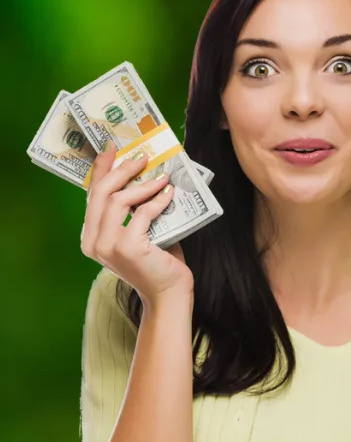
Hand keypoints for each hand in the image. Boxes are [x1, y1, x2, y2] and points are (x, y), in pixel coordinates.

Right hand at [80, 144, 192, 306]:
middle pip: (102, 193)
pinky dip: (157, 200)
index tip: (111, 149)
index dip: (101, 169)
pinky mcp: (127, 248)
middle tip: (141, 157)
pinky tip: (169, 193)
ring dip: (143, 184)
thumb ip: (133, 211)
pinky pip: (142, 213)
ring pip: (118, 200)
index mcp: (90, 237)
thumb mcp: (139, 232)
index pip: (92, 196)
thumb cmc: (156, 261)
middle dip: (122, 170)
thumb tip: (146, 175)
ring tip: (162, 176)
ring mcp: (108, 246)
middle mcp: (93, 242)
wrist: (167, 293)